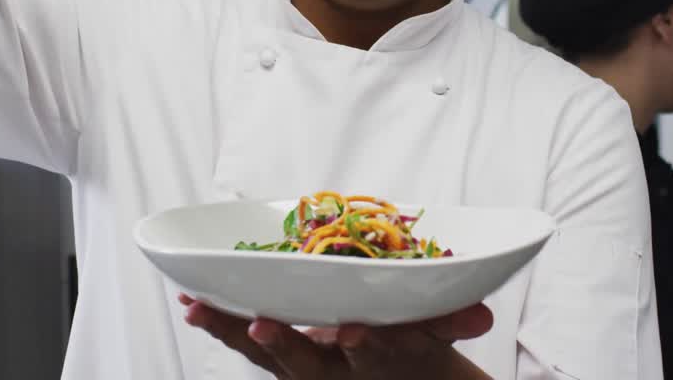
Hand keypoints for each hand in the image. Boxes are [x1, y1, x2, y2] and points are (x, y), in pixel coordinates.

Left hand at [179, 294, 492, 378]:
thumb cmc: (415, 354)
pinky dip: (220, 323)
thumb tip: (482, 315)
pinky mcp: (282, 362)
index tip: (351, 334)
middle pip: (306, 366)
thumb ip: (454, 324)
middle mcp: (333, 374)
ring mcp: (304, 371)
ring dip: (231, 333)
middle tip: (262, 326)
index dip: (363, 347)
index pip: (369, 357)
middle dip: (286, 347)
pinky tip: (189, 300)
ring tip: (197, 310)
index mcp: (372, 365)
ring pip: (265, 357)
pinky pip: (247, 346)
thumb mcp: (437, 341)